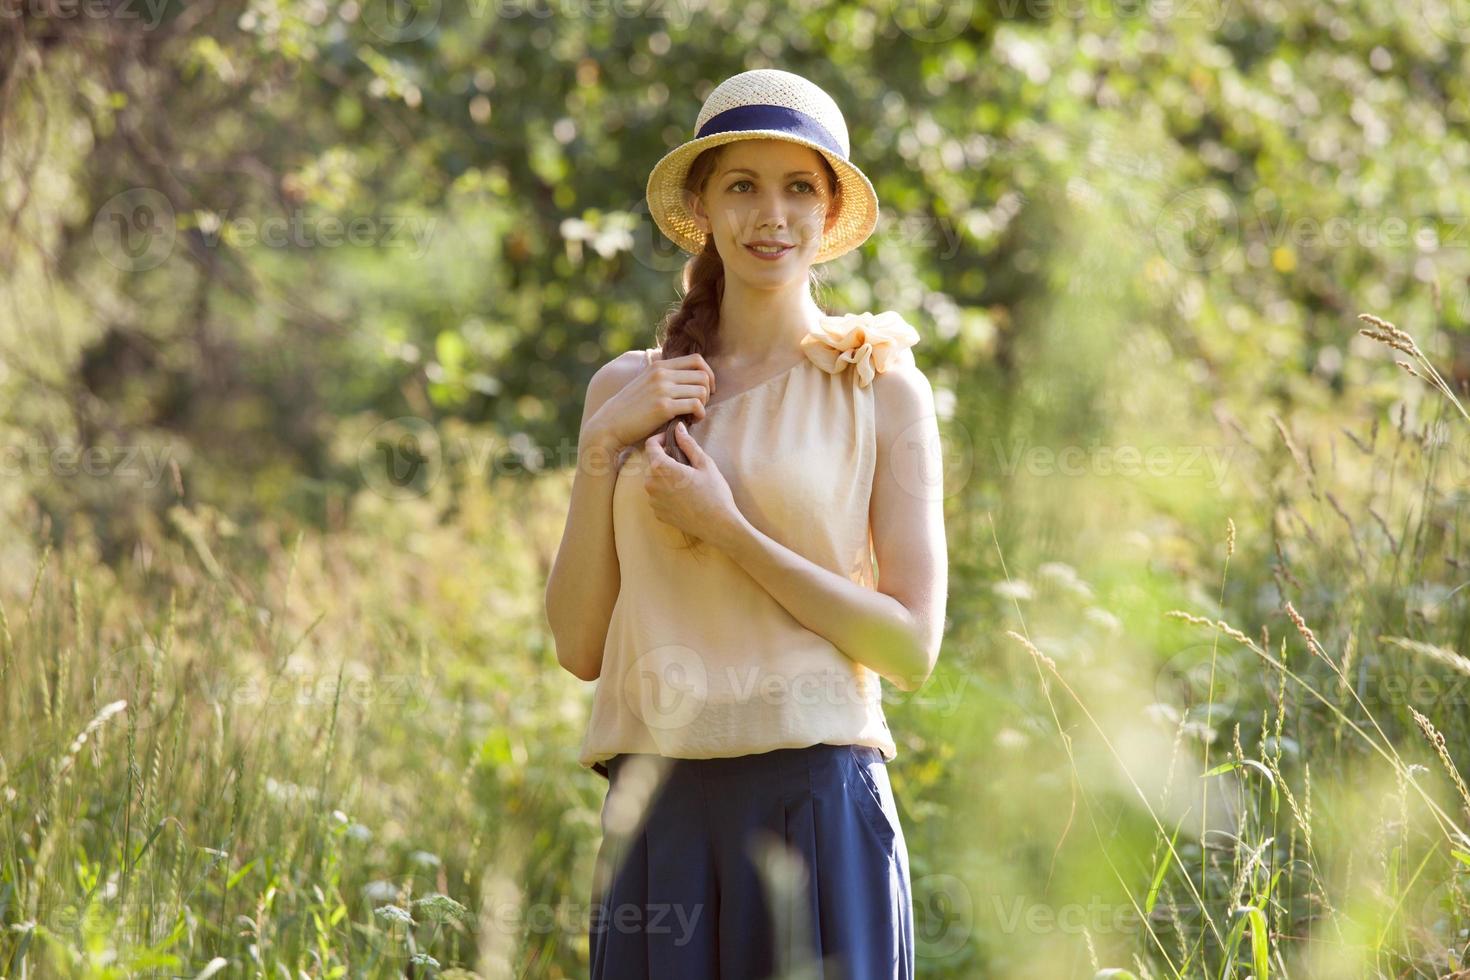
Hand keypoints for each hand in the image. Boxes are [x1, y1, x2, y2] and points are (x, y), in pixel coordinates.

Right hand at [589, 351, 715, 450]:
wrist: (610, 424)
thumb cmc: (630, 409)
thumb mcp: (646, 384)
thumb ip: (664, 377)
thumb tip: (688, 378)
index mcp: (659, 366)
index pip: (697, 360)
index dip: (708, 374)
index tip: (706, 389)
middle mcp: (662, 374)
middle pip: (703, 376)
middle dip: (708, 392)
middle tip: (699, 405)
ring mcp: (662, 389)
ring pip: (702, 391)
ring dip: (703, 405)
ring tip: (694, 415)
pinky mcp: (663, 407)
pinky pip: (695, 405)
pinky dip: (699, 414)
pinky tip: (692, 421)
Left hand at [643, 420, 741, 546]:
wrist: (718, 525)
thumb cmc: (714, 493)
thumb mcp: (704, 464)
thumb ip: (688, 444)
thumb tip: (678, 428)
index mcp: (661, 468)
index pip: (650, 445)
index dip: (660, 438)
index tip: (672, 439)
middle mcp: (651, 484)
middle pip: (652, 463)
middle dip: (665, 459)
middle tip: (685, 462)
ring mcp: (653, 501)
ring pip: (655, 480)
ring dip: (666, 476)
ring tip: (686, 480)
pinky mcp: (657, 513)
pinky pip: (658, 496)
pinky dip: (667, 492)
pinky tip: (684, 496)